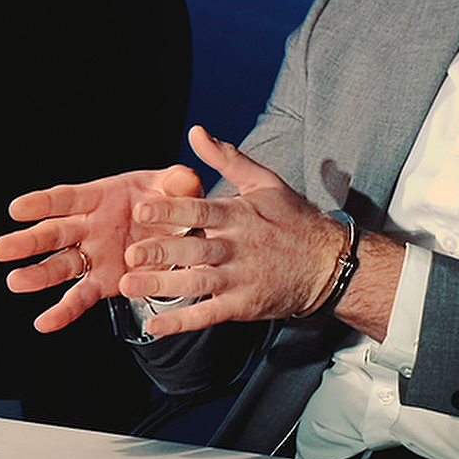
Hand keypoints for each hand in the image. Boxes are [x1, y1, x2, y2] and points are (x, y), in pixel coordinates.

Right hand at [0, 164, 205, 332]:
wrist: (180, 232)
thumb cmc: (170, 201)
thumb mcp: (178, 187)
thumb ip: (179, 183)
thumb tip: (183, 180)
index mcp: (101, 197)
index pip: (67, 198)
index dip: (43, 203)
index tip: (17, 209)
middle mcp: (90, 226)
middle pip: (54, 233)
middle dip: (29, 241)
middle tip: (2, 249)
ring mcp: (94, 255)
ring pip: (60, 265)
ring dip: (39, 275)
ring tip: (15, 282)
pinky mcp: (103, 281)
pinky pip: (80, 297)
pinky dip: (63, 311)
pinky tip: (44, 323)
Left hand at [118, 127, 360, 337]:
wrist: (328, 264)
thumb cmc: (293, 220)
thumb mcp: (264, 182)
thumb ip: (227, 158)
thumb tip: (196, 132)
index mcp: (238, 216)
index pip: (200, 211)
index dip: (170, 211)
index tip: (141, 210)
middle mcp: (237, 248)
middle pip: (194, 250)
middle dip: (161, 252)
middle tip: (130, 253)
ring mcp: (239, 279)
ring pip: (196, 283)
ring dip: (162, 286)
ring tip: (130, 286)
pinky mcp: (243, 305)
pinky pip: (208, 315)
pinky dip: (181, 323)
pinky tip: (155, 326)